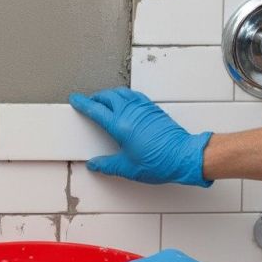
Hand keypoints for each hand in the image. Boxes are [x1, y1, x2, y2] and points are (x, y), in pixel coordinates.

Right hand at [69, 87, 212, 186]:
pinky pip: (134, 95)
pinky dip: (124, 95)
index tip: (76, 99)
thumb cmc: (160, 162)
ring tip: (104, 100)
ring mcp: (143, 109)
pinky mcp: (153, 109)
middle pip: (107, 96)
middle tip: (89, 102)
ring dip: (109, 94)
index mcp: (120, 126)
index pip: (96, 110)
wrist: (184, 156)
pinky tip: (124, 100)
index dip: (83, 104)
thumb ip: (108, 165)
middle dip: (95, 98)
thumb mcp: (128, 168)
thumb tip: (96, 164)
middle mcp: (130, 113)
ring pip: (121, 92)